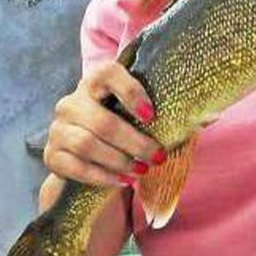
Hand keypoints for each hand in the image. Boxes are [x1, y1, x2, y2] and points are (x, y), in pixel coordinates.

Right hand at [43, 60, 165, 187]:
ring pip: (88, 145)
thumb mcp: (134, 113)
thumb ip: (159, 110)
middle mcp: (71, 102)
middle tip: (158, 157)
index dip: (130, 92)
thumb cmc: (121, 125)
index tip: (152, 116)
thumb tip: (204, 115)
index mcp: (93, 83)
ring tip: (142, 171)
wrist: (85, 152)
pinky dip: (103, 177)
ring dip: (120, 161)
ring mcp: (58, 129)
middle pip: (102, 122)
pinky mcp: (52, 155)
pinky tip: (123, 181)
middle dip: (135, 143)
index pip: (107, 74)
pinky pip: (76, 168)